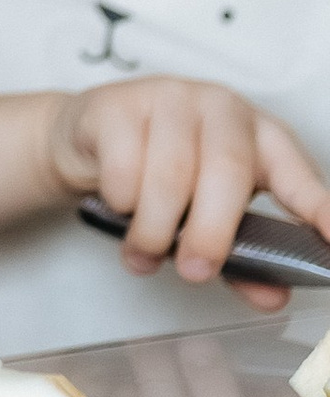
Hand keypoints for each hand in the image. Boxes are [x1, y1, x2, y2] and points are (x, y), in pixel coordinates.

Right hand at [47, 75, 329, 308]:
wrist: (90, 139)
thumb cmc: (162, 176)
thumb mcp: (207, 215)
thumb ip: (242, 258)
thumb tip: (272, 297)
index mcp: (261, 137)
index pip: (298, 175)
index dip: (319, 208)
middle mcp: (222, 110)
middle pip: (227, 171)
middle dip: (212, 232)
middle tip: (194, 272)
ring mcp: (169, 99)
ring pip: (170, 173)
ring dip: (153, 228)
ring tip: (142, 254)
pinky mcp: (119, 104)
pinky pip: (123, 163)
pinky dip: (120, 199)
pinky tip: (117, 206)